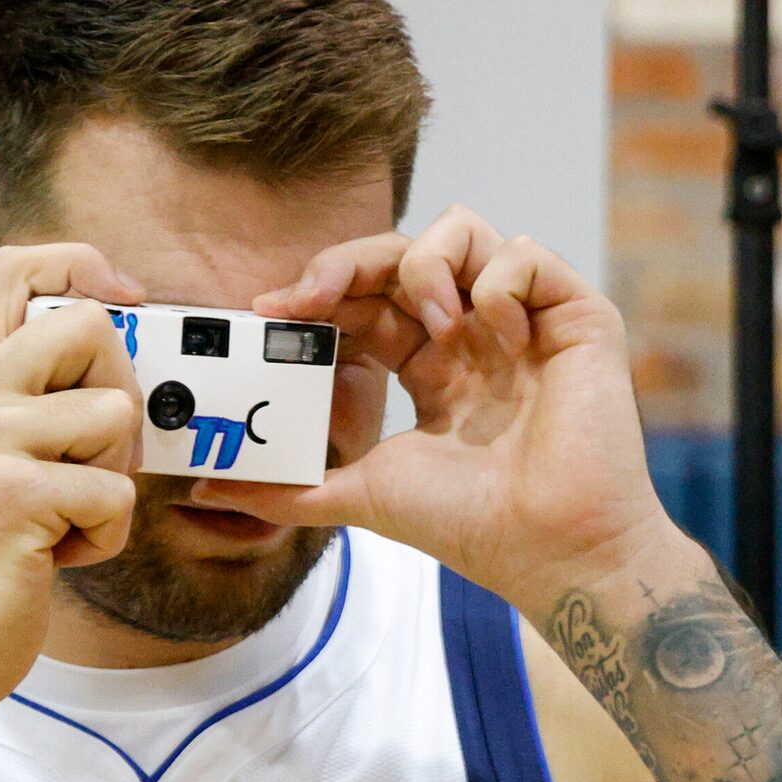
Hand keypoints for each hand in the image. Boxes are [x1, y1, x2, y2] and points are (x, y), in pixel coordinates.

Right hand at [0, 244, 144, 732]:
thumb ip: (26, 395)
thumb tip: (114, 340)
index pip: (21, 265)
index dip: (87, 267)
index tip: (126, 300)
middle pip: (93, 326)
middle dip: (122, 393)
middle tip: (92, 459)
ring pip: (117, 414)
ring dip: (110, 478)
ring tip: (60, 518)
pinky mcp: (17, 494)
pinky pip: (115, 492)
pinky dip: (103, 537)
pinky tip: (51, 556)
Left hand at [193, 207, 681, 615]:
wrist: (552, 550)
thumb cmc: (473, 527)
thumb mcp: (361, 496)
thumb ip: (288, 488)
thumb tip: (206, 488)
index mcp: (431, 366)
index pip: (367, 300)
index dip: (319, 292)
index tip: (271, 311)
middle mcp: (474, 334)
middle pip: (403, 254)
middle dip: (348, 261)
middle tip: (313, 293)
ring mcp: (524, 320)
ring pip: (464, 231)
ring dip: (425, 263)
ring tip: (431, 322)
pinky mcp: (575, 315)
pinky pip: (524, 251)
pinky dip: (497, 280)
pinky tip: (495, 337)